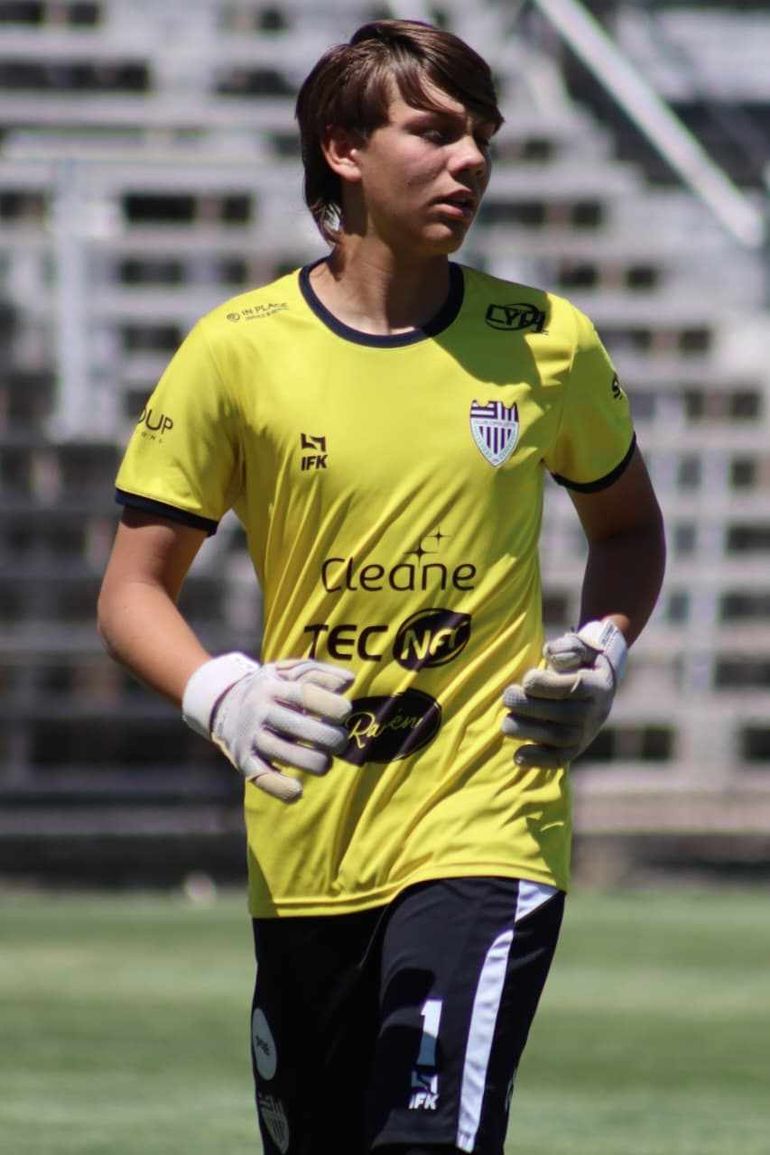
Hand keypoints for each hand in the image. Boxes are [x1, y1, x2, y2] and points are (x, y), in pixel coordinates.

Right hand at [182, 653, 353, 801]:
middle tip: (339, 741)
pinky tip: (298, 790)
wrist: (224, 704)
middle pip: (301, 728)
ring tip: (325, 762)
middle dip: (332, 738)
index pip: (305, 694)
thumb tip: (348, 682)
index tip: (346, 712)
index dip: (331, 705)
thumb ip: (320, 673)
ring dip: (317, 763)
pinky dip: (282, 789)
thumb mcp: (289, 671)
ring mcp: (250, 737)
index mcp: (273, 686)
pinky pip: (263, 778)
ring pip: (288, 755)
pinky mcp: (244, 760)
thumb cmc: (271, 688)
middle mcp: (259, 710)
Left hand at [501, 620, 626, 768]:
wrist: (598, 688)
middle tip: (508, 696)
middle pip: (564, 714)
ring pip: (559, 737)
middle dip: (529, 706)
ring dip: (528, 731)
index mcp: (598, 685)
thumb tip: (550, 654)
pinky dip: (538, 761)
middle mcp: (595, 712)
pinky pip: (559, 759)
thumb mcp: (582, 647)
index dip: (546, 685)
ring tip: (506, 723)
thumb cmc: (581, 663)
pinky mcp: (575, 749)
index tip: (527, 679)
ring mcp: (586, 733)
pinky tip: (517, 756)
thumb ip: (568, 647)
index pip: (573, 688)